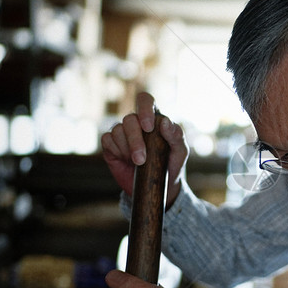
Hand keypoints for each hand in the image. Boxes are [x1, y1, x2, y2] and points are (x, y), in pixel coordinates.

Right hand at [101, 92, 187, 207]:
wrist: (158, 187)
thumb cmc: (171, 165)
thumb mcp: (180, 152)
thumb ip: (176, 135)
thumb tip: (164, 121)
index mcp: (154, 119)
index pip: (145, 100)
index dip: (144, 109)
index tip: (148, 127)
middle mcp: (136, 123)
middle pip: (129, 119)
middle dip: (135, 140)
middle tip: (141, 159)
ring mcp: (122, 133)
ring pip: (118, 130)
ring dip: (127, 148)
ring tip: (138, 163)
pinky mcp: (111, 145)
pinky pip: (108, 140)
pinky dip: (117, 151)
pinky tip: (126, 160)